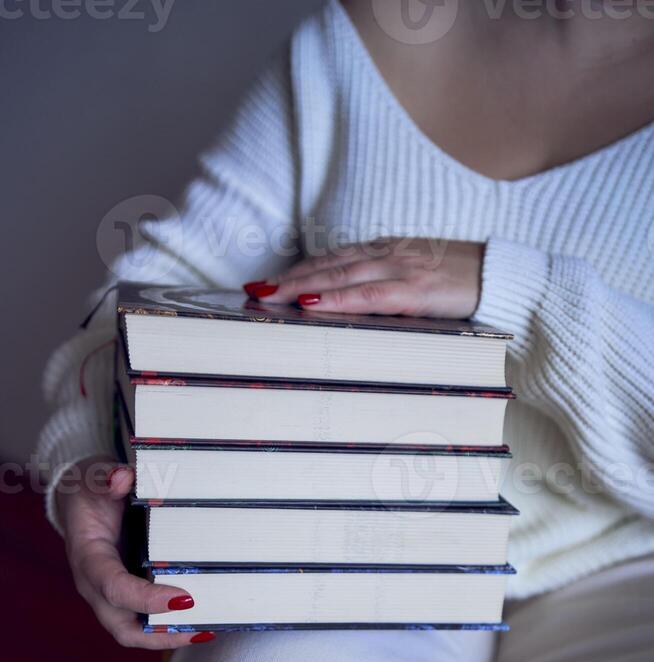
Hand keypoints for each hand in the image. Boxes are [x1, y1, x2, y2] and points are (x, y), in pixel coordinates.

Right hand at [57, 457, 213, 648]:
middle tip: (202, 627)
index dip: (147, 598)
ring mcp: (111, 596)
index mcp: (88, 558)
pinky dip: (171, 625)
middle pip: (123, 628)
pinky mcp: (126, 597)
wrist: (81, 501)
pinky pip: (145, 622)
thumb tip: (123, 478)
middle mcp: (96, 586)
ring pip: (136, 632)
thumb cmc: (91, 492)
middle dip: (162, 635)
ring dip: (171, 635)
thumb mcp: (96, 478)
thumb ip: (108, 478)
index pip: (113, 587)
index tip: (185, 598)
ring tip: (209, 628)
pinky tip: (204, 619)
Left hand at [245, 238, 484, 318]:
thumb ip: (385, 287)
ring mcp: (401, 269)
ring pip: (341, 276)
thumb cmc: (461, 282)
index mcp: (386, 252)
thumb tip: (348, 307)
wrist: (505, 277)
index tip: (267, 283)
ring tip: (271, 297)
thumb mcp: (417, 279)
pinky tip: (316, 305)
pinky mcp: (416, 290)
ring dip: (303, 286)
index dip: (298, 270)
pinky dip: (340, 299)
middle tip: (254, 292)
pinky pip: (370, 294)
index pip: (332, 260)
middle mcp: (388, 254)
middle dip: (289, 279)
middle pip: (328, 265)